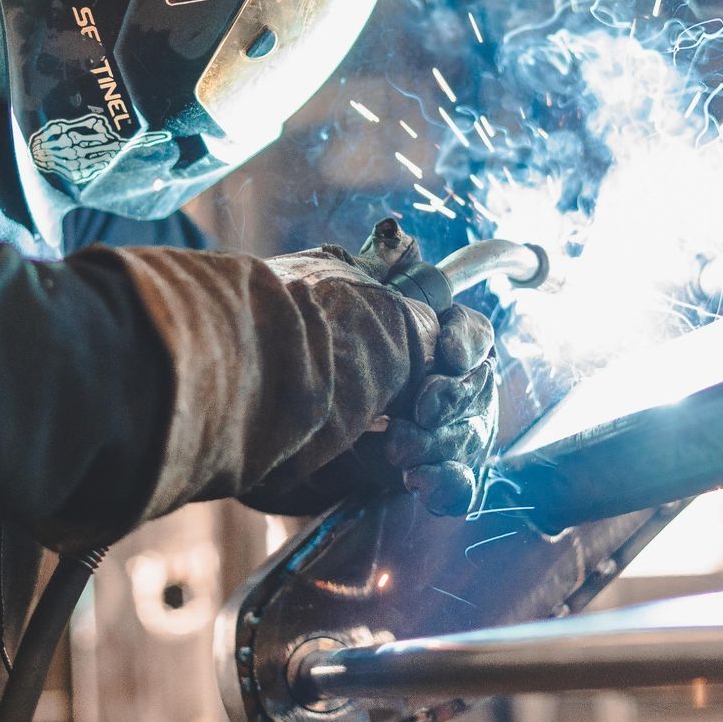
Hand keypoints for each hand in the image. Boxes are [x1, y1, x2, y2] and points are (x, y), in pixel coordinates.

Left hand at [245, 219, 497, 517]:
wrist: (248, 415)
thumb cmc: (296, 352)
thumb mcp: (333, 304)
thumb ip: (376, 275)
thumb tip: (399, 236)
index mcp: (415, 340)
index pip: (469, 336)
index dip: (466, 344)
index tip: (448, 357)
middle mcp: (423, 385)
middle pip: (473, 391)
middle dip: (452, 401)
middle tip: (420, 411)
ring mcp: (420, 434)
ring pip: (466, 438)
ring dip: (443, 444)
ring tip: (400, 452)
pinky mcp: (406, 479)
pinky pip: (455, 484)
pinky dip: (449, 484)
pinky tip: (422, 484)